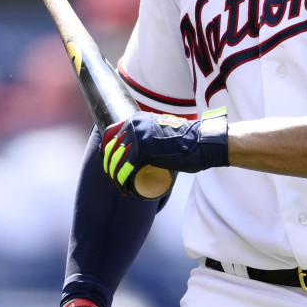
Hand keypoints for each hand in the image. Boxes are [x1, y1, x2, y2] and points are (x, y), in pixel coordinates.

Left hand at [102, 109, 228, 192]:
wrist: (200, 142)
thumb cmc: (186, 139)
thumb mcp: (162, 129)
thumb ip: (152, 133)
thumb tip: (145, 147)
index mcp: (136, 118)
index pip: (111, 134)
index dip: (107, 150)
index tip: (110, 162)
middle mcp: (133, 125)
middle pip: (111, 149)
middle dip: (110, 166)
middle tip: (116, 178)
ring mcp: (137, 138)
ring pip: (116, 161)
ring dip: (115, 177)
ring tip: (121, 186)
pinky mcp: (142, 152)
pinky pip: (125, 170)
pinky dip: (122, 182)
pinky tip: (124, 189)